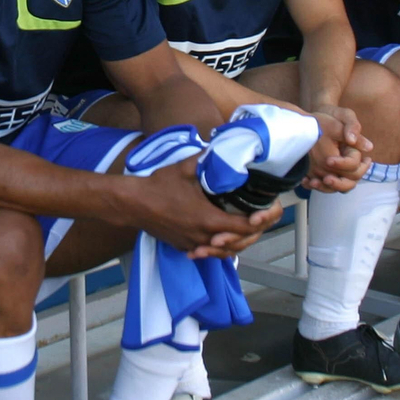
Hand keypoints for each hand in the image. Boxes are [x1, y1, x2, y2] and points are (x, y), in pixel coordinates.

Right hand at [131, 159, 279, 258]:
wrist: (132, 203)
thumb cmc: (158, 186)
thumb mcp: (186, 168)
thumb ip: (209, 158)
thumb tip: (224, 147)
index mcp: (209, 219)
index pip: (246, 227)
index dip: (262, 220)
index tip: (267, 210)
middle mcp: (203, 237)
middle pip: (239, 243)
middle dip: (253, 232)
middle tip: (260, 217)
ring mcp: (192, 245)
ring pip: (224, 251)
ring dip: (236, 241)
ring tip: (244, 228)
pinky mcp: (183, 247)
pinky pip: (208, 251)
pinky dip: (218, 246)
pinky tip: (220, 236)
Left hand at [304, 107, 373, 192]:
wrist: (315, 117)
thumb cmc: (332, 114)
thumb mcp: (344, 115)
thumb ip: (352, 126)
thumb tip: (362, 144)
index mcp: (355, 153)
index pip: (355, 166)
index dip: (344, 165)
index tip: (329, 160)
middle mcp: (348, 164)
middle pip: (350, 182)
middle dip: (338, 183)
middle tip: (325, 179)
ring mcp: (335, 170)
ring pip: (336, 187)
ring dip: (325, 188)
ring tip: (312, 182)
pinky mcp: (322, 172)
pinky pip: (322, 186)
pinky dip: (313, 186)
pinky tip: (304, 181)